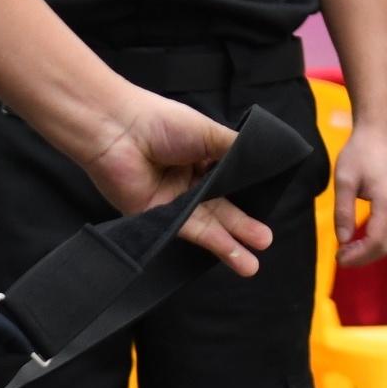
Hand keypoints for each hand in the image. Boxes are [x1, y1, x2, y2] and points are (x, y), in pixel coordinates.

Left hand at [77, 87, 267, 277]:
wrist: (119, 131)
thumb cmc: (161, 122)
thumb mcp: (208, 132)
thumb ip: (236, 150)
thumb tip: (264, 160)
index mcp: (201, 156)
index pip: (230, 181)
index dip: (248, 195)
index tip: (267, 207)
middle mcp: (188, 180)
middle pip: (221, 207)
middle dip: (243, 226)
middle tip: (265, 240)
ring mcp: (173, 200)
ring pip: (207, 224)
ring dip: (229, 243)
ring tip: (251, 265)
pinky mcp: (157, 216)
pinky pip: (187, 230)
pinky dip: (210, 242)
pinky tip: (231, 252)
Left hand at [331, 122, 386, 267]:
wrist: (379, 132)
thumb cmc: (359, 152)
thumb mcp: (344, 181)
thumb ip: (343, 212)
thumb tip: (343, 240)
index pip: (376, 241)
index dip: (357, 255)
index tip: (337, 259)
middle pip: (385, 246)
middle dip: (362, 258)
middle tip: (339, 259)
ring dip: (367, 250)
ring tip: (344, 251)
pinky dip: (373, 240)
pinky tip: (355, 239)